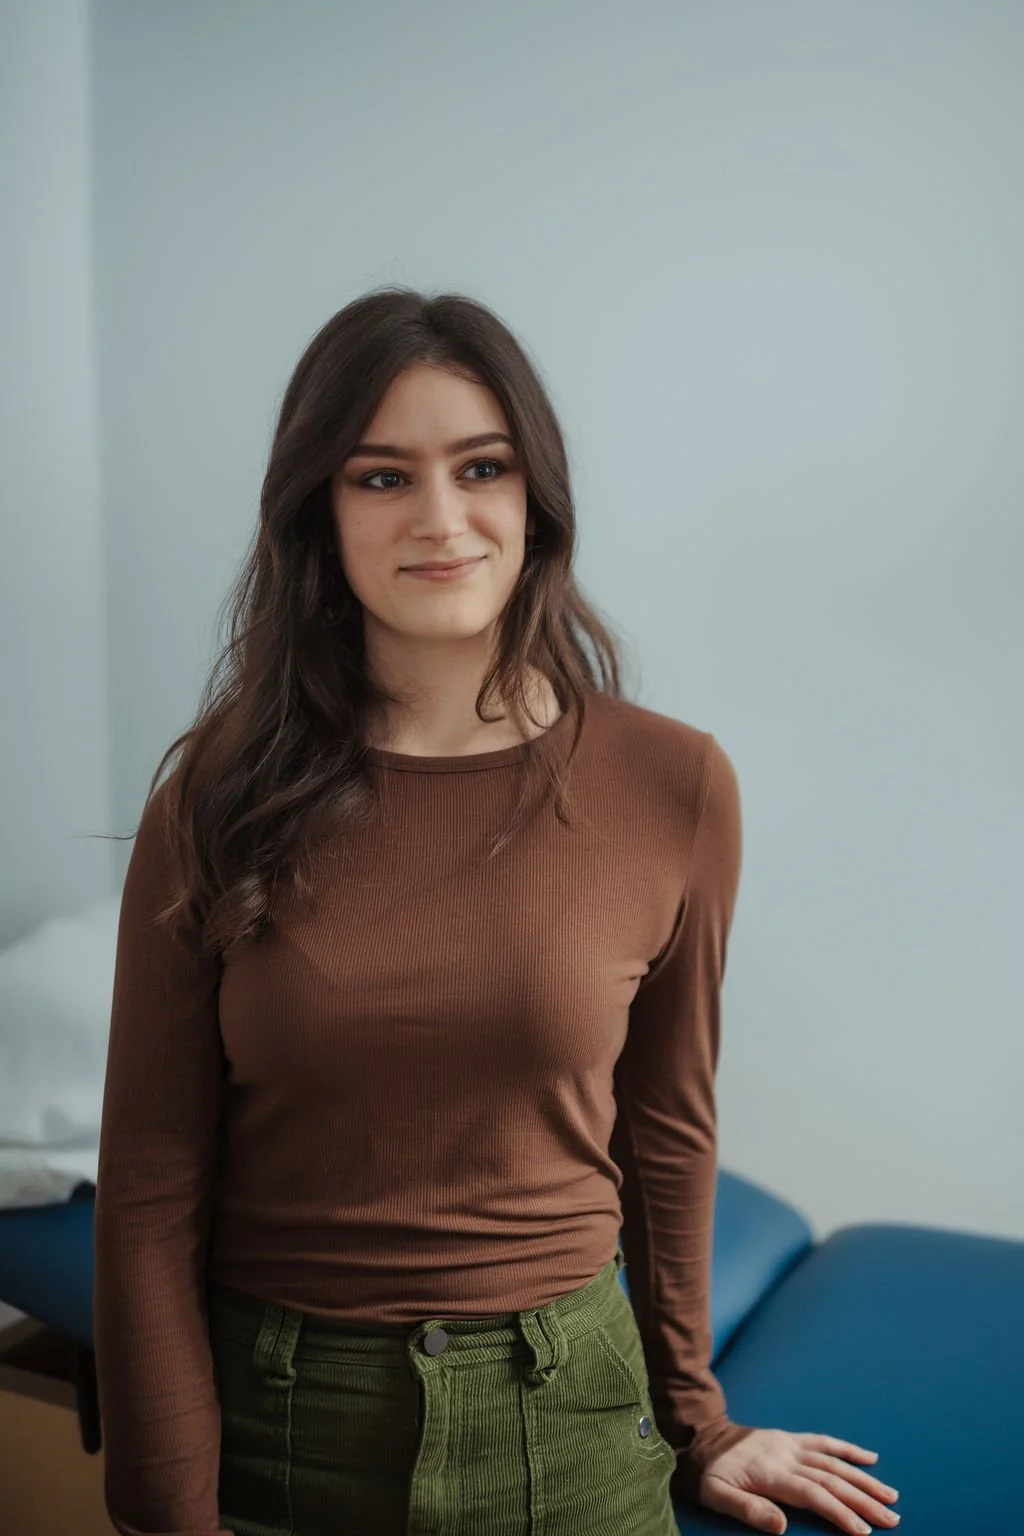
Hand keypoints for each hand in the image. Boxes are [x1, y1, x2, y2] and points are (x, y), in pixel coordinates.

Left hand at [698, 1428, 900, 1533]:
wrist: (700, 1436)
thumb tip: (782, 1527)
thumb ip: (748, 1510)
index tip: (864, 1531)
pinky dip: (847, 1449)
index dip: (840, 1512)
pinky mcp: (791, 1438)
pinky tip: (870, 1458)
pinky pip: (824, 1441)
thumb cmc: (708, 1474)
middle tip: (892, 1519)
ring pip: (834, 1461)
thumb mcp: (717, 1496)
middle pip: (832, 1479)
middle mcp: (787, 1456)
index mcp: (771, 1473)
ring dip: (864, 1479)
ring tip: (891, 1496)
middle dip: (864, 1500)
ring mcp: (791, 1445)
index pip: (814, 1494)